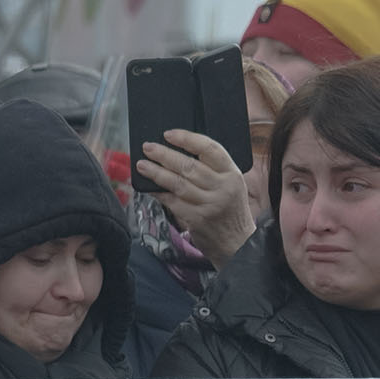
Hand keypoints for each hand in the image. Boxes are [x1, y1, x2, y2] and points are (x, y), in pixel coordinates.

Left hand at [137, 128, 256, 263]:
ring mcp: (210, 204)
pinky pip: (173, 202)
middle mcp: (222, 187)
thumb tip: (178, 152)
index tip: (168, 134)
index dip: (187, 138)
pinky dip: (159, 193)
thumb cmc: (230, 210)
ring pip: (178, 183)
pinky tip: (149, 188)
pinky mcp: (197, 219)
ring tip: (142, 165)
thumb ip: (213, 170)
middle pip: (189, 165)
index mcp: (232, 173)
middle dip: (164, 154)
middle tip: (148, 147)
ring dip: (157, 173)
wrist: (238, 244)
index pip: (210, 148)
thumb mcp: (231, 185)